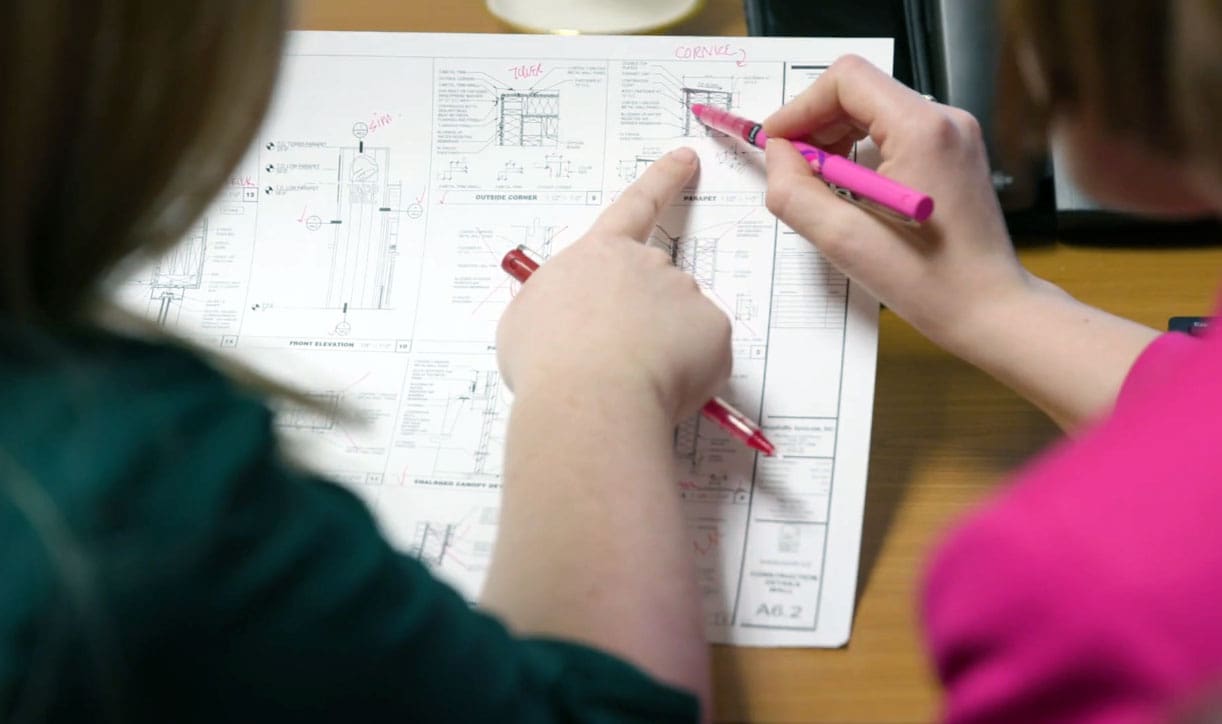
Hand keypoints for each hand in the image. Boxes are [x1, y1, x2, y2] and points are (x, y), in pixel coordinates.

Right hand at [496, 148, 732, 423]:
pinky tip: (658, 390)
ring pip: (679, 327)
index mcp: (599, 255)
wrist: (588, 399)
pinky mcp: (713, 330)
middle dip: (644, 322)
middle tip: (615, 364)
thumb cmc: (548, 361)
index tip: (686, 158)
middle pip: (655, 288)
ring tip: (628, 382)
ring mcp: (685, 294)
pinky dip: (687, 375)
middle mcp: (647, 264)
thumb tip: (567, 320)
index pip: (636, 206)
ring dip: (662, 351)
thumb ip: (556, 306)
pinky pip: (704, 355)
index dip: (663, 180)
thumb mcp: (527, 321)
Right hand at [763, 55, 1031, 351]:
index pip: (847, 80)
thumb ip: (794, 191)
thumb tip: (778, 155)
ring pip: (875, 112)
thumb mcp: (843, 240)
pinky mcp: (953, 153)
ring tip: (826, 190)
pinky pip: (894, 134)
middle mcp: (945, 121)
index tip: (778, 143)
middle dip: (817, 126)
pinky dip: (863, 154)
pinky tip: (854, 195)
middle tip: (796, 173)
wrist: (989, 309)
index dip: (801, 107)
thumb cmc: (930, 283)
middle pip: (860, 92)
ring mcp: (954, 135)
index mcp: (922, 131)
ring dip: (838, 142)